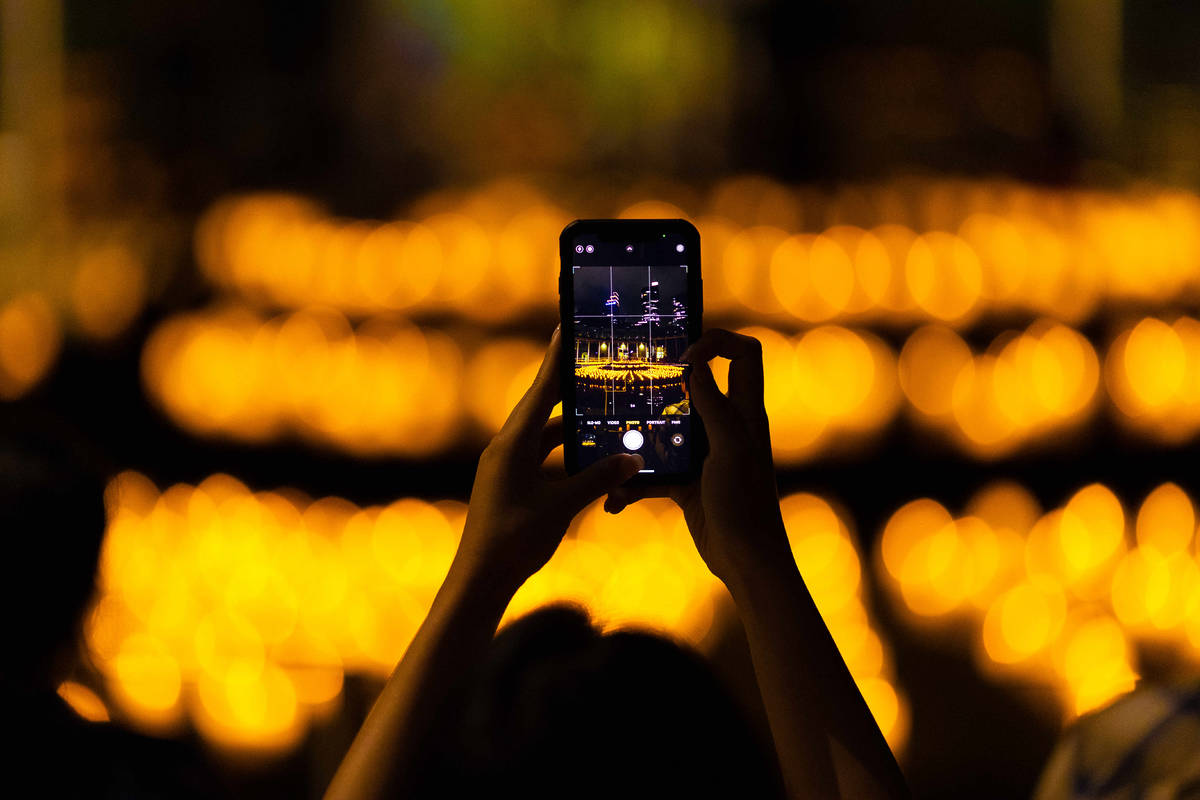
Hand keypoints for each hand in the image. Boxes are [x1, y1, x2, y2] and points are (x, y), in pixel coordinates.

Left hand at [456, 327, 643, 592]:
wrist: (480, 580)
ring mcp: (506, 467)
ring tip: (597, 405)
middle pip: (542, 406)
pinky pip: (541, 457)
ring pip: (543, 434)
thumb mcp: (561, 507)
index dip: (556, 359)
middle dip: (567, 385)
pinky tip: (587, 453)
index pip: (541, 392)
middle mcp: (506, 448)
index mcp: (513, 445)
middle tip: (590, 359)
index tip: (566, 326)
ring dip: (570, 422)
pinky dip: (564, 451)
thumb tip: (633, 458)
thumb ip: (598, 479)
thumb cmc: (514, 541)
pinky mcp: (511, 484)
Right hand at [605, 329, 790, 588]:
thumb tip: (694, 367)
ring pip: (669, 429)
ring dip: (641, 437)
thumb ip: (714, 408)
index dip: (717, 343)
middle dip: (665, 383)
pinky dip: (635, 483)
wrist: (746, 562)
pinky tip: (617, 498)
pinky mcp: (687, 482)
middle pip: (698, 386)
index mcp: (744, 413)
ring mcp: (705, 455)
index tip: (683, 358)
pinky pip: (655, 471)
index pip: (744, 355)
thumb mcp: (730, 451)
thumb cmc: (746, 505)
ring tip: (613, 444)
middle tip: (635, 383)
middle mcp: (726, 427)